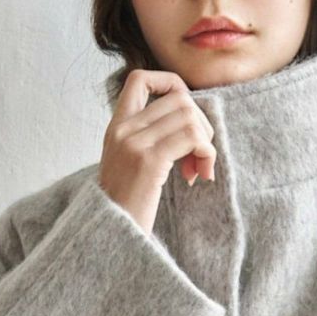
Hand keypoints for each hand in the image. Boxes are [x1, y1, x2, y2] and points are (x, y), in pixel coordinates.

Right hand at [97, 68, 217, 236]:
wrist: (111, 237)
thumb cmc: (127, 208)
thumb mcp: (130, 165)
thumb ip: (151, 141)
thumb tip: (191, 123)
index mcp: (116, 127)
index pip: (139, 78)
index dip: (171, 84)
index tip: (185, 115)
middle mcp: (122, 130)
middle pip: (178, 98)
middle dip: (200, 124)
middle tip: (199, 157)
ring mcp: (133, 143)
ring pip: (189, 115)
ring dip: (205, 141)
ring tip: (198, 169)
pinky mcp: (149, 161)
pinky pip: (192, 138)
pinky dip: (206, 153)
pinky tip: (200, 175)